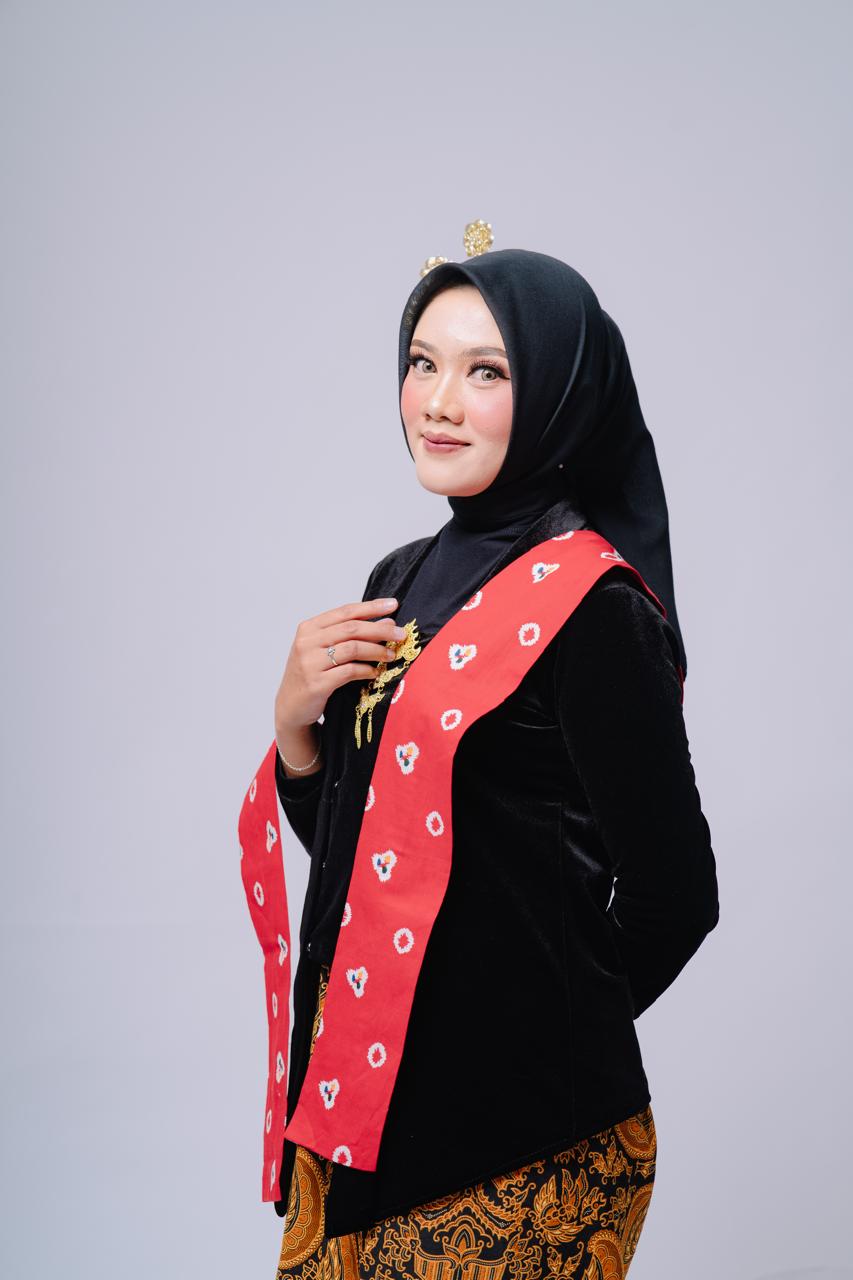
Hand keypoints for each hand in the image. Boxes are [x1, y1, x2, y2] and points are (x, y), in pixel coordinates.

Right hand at [274, 596, 406, 735]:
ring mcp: (310, 663)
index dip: (371, 607)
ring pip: (353, 648)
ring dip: (377, 650)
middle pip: (352, 628)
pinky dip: (367, 670)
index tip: (393, 605)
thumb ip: (347, 635)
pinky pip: (349, 672)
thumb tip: (387, 621)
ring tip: (391, 655)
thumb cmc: (312, 674)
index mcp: (309, 628)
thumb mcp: (322, 649)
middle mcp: (306, 642)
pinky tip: (375, 672)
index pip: (345, 612)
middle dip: (381, 629)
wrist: (291, 707)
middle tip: (401, 634)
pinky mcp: (317, 683)